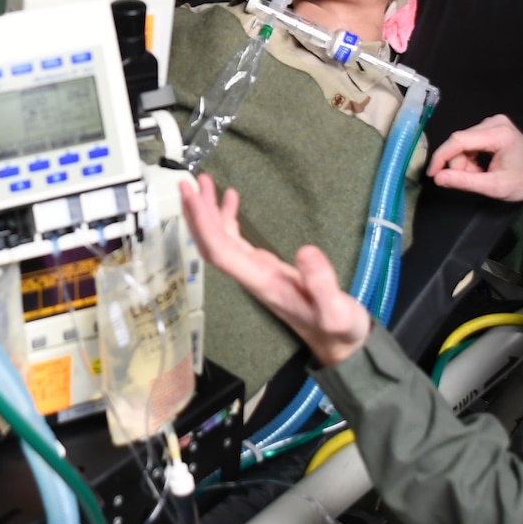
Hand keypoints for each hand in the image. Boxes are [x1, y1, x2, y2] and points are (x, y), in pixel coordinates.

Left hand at [177, 173, 370, 367]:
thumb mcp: (337, 310)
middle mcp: (251, 275)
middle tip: (186, 183)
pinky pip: (235, 240)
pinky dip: (228, 218)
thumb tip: (307, 251)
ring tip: (204, 182)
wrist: (337, 340)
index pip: (221, 252)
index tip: (194, 198)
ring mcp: (254, 271)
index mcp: (262, 282)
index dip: (204, 225)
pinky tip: (230, 199)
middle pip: (212, 243)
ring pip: (221, 239)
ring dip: (208, 212)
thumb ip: (323, 283)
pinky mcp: (262, 267)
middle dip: (197, 214)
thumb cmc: (336, 327)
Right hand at [427, 114, 522, 201]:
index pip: (458, 140)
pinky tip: (482, 167)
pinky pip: (470, 141)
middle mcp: (494, 122)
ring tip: (480, 175)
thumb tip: (438, 178)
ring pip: (463, 142)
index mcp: (498, 134)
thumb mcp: (495, 186)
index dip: (441, 157)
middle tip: (469, 180)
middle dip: (458, 164)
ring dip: (465, 162)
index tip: (432, 174)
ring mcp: (493, 122)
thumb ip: (464, 181)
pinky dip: (471, 157)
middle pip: (460, 141)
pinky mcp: (492, 126)